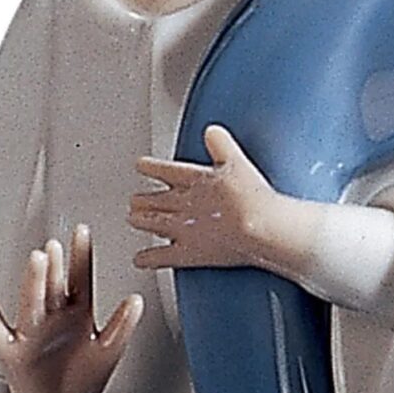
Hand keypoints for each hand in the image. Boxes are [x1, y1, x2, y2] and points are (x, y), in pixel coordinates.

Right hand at [0, 226, 141, 392]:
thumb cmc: (83, 380)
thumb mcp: (110, 352)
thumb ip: (123, 326)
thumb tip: (136, 299)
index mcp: (78, 314)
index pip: (80, 277)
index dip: (81, 255)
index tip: (82, 231)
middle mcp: (54, 319)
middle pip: (54, 286)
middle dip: (55, 267)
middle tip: (56, 245)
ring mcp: (33, 335)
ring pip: (32, 303)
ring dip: (34, 282)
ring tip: (37, 261)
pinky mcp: (14, 354)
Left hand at [130, 126, 281, 270]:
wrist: (260, 229)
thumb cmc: (252, 199)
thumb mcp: (239, 162)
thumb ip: (222, 145)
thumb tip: (212, 132)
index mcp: (193, 180)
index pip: (164, 170)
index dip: (149, 168)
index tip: (140, 166)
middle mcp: (183, 204)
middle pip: (153, 200)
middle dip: (142, 200)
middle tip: (134, 200)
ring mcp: (183, 229)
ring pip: (152, 223)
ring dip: (141, 221)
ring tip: (133, 220)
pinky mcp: (189, 253)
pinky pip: (161, 256)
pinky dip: (147, 259)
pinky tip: (140, 260)